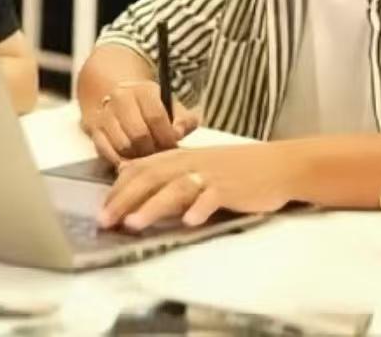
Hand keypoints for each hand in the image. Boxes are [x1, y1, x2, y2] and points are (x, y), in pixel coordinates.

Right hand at [81, 81, 198, 162]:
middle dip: (152, 150)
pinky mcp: (94, 128)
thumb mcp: (173, 108)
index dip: (166, 137)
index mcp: (144, 90)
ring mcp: (105, 112)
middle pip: (138, 134)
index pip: (156, 116)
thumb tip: (178, 134)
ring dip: (136, 157)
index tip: (173, 147)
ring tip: (146, 158)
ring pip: (123, 145)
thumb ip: (184, 120)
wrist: (123, 99)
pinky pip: (106, 151)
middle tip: (159, 157)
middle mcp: (121, 97)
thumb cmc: (154, 109)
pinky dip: (120, 160)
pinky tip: (130, 161)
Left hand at [98, 145, 294, 230]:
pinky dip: (200, 208)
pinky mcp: (231, 188)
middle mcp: (192, 163)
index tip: (102, 208)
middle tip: (105, 221)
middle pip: (152, 177)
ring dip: (153, 206)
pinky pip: (212, 197)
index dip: (119, 188)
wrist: (278, 165)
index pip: (142, 168)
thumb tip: (129, 173)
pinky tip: (189, 222)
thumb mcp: (199, 165)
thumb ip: (168, 172)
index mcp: (181, 157)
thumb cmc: (237, 169)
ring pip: (176, 187)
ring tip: (134, 223)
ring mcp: (211, 175)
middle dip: (125, 199)